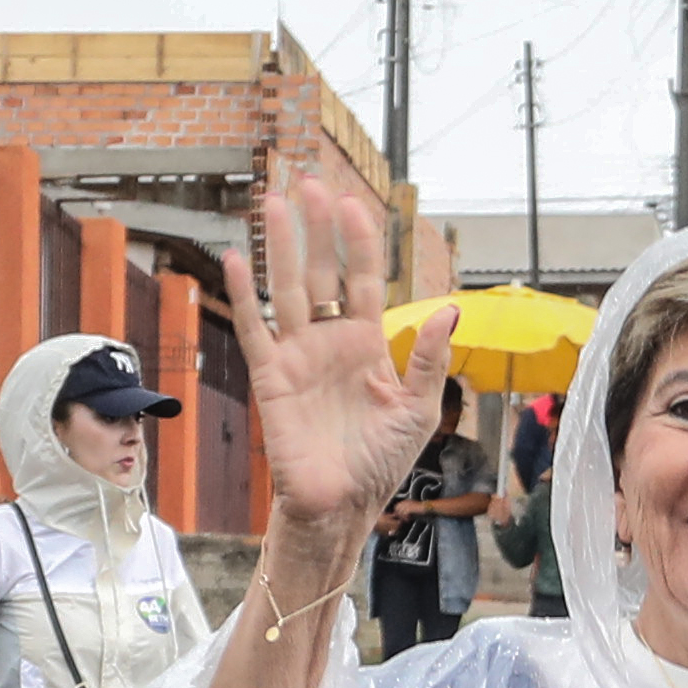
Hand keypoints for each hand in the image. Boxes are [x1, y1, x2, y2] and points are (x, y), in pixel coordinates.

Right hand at [243, 176, 447, 557]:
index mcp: (367, 344)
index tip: (352, 202)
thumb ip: (429, 359)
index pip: (361, 279)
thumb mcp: (417, 409)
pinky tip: (237, 258)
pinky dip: (245, 294)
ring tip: (273, 201)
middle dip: (315, 227)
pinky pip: (255, 329)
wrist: (341, 505)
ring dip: (281, 246)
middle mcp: (330, 341)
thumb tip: (450, 311)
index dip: (357, 241)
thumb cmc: (379, 461)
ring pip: (288, 288)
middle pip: (321, 271)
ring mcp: (298, 356)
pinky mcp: (272, 378)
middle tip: (307, 181)